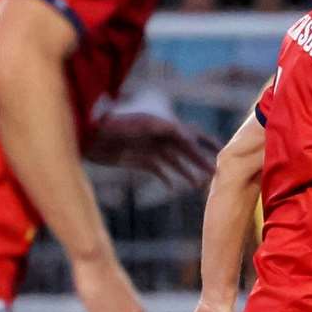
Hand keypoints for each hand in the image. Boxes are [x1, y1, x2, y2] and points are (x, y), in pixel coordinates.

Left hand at [86, 113, 217, 191]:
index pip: (193, 135)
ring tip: (199, 185)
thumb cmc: (116, 124)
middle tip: (216, 173)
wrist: (89, 135)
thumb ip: (170, 130)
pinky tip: (174, 187)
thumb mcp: (145, 124)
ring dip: (187, 172)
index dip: (208, 143)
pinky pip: (158, 171)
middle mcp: (160, 137)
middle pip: (187, 151)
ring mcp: (150, 149)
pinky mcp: (139, 160)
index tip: (222, 153)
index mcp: (165, 125)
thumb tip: (192, 139)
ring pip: (175, 162)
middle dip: (201, 161)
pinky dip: (167, 178)